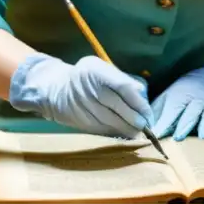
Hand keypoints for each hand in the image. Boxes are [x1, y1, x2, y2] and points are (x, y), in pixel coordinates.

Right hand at [9, 53, 153, 137]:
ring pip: (110, 121)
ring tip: (138, 131)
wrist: (56, 90)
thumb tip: (141, 93)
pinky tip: (125, 135)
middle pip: (117, 106)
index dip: (137, 101)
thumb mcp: (101, 69)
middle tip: (146, 125)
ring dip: (127, 128)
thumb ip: (120, 78)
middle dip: (135, 118)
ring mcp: (82, 106)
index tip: (147, 111)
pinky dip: (116, 133)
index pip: (122, 87)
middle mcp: (88, 88)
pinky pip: (102, 129)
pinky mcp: (80, 121)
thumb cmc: (86, 77)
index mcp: (95, 70)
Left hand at [151, 63, 203, 140]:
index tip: (157, 135)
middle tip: (178, 138)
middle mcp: (197, 101)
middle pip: (191, 112)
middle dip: (185, 124)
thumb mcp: (167, 99)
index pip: (172, 109)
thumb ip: (156, 114)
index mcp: (180, 96)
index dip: (165, 122)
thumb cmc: (182, 96)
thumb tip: (144, 130)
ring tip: (203, 136)